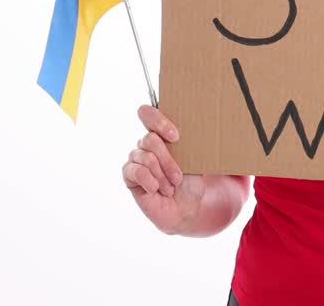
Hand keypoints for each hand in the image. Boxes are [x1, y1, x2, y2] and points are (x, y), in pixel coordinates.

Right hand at [122, 104, 206, 234]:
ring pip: (146, 157)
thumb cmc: (189, 183)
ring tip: (170, 188)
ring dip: (162, 175)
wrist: (183, 208)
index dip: (159, 121)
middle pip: (150, 139)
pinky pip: (136, 171)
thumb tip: (193, 129)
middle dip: (168, 160)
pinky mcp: (129, 175)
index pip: (148, 114)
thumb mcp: (194, 161)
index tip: (175, 136)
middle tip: (178, 178)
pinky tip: (156, 190)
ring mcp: (136, 158)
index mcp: (161, 134)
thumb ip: (188, 144)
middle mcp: (146, 144)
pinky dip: (150, 181)